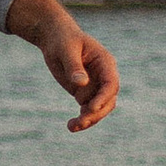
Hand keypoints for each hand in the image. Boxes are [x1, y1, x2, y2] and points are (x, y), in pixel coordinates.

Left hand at [3, 0, 118, 131]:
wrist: (54, 38)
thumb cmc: (62, 39)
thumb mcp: (66, 49)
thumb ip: (74, 66)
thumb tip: (81, 83)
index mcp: (105, 62)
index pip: (111, 83)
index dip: (104, 97)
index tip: (90, 108)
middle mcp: (104, 76)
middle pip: (108, 100)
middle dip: (96, 112)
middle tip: (80, 121)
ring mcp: (95, 86)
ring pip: (99, 109)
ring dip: (89, 120)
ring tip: (72, 127)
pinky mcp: (85, 92)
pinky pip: (88, 110)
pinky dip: (82, 119)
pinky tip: (71, 126)